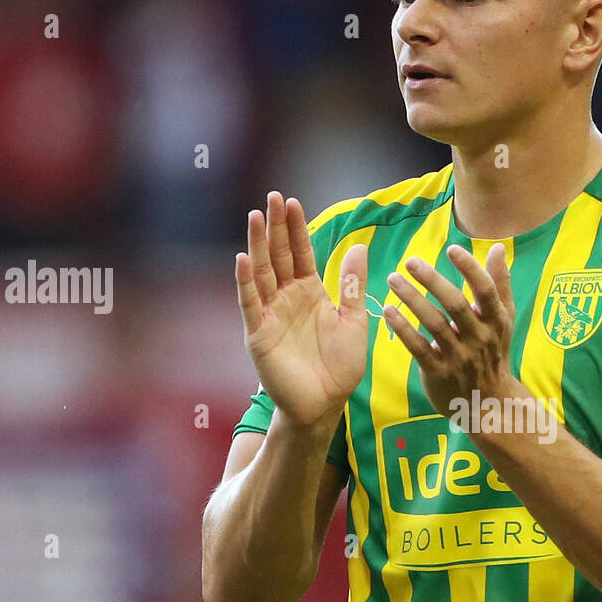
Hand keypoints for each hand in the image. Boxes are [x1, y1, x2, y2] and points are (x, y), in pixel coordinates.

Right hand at [236, 192, 368, 428]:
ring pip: (262, 273)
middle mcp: (287, 298)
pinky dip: (245, 282)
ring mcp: (270, 314)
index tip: (293, 202)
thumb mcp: (353, 321)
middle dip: (275, 227)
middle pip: (278, 255)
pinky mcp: (259, 334)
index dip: (296, 228)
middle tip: (273, 197)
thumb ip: (352, 285)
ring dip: (256, 245)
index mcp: (310, 292)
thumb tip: (359, 246)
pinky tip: (242, 259)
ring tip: (255, 216)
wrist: (324, 404)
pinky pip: (250, 304)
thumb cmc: (339, 366)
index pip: (301, 253)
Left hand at [383, 242, 516, 417]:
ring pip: (434, 324)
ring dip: (412, 299)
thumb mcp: (503, 320)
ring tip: (393, 279)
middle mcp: (479, 338)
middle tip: (410, 261)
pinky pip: (419, 349)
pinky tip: (388, 312)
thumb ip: (499, 283)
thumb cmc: (494, 353)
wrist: (489, 404)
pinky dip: (403, 330)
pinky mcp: (439, 373)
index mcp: (496, 322)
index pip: (485, 291)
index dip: (470, 269)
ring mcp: (459, 358)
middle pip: (455, 305)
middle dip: (432, 280)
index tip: (452, 248)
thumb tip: (497, 248)